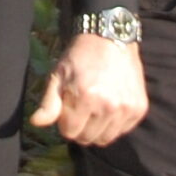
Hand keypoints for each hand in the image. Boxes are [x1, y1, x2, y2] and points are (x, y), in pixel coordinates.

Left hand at [28, 32, 146, 145]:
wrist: (110, 37)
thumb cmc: (80, 56)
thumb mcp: (58, 75)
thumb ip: (48, 103)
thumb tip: (36, 123)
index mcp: (85, 97)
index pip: (70, 133)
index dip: (65, 122)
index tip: (68, 108)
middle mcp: (108, 106)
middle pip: (88, 138)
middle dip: (80, 127)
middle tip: (81, 108)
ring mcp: (126, 108)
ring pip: (106, 139)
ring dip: (97, 128)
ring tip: (95, 108)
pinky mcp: (139, 108)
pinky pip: (122, 130)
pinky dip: (114, 124)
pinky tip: (110, 106)